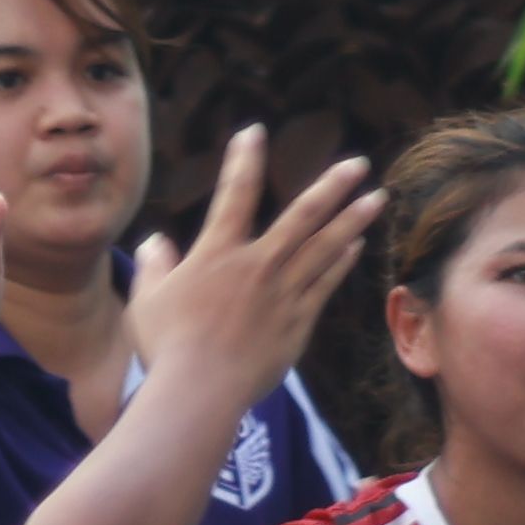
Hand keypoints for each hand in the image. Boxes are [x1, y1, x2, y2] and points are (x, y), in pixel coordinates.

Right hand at [125, 126, 382, 411]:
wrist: (199, 392)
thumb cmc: (166, 347)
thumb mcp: (147, 300)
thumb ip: (155, 265)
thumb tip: (157, 241)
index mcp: (218, 253)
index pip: (235, 193)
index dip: (245, 159)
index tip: (255, 132)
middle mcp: (257, 265)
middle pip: (303, 216)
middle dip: (332, 185)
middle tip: (358, 163)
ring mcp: (282, 294)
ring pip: (325, 248)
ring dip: (353, 220)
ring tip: (377, 198)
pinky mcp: (298, 324)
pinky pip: (325, 285)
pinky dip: (341, 263)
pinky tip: (355, 246)